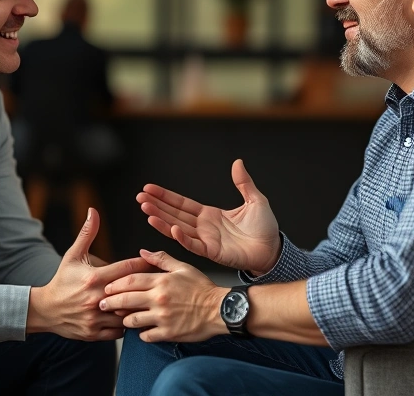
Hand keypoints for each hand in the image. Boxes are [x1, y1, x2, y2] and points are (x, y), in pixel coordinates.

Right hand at [28, 208, 152, 340]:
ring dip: (138, 308)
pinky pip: (119, 331)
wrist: (45, 310)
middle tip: (160, 282)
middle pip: (132, 292)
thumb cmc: (62, 281)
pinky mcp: (94, 333)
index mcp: (94, 278)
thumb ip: (87, 234)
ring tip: (149, 302)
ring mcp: (95, 318)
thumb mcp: (72, 255)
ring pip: (127, 314)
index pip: (128, 269)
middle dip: (147, 287)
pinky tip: (132, 317)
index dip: (145, 264)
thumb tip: (93, 211)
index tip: (155, 262)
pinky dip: (127, 324)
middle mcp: (96, 298)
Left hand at [99, 249, 227, 342]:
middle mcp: (159, 299)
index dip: (115, 285)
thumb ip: (161, 259)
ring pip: (132, 320)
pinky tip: (142, 331)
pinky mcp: (168, 333)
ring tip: (122, 319)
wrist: (220, 309)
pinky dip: (141, 334)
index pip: (130, 281)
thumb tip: (142, 253)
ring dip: (124, 320)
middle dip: (110, 303)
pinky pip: (146, 336)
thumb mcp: (183, 267)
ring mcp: (162, 317)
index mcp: (161, 281)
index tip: (106, 288)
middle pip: (125, 300)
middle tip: (102, 305)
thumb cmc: (202, 288)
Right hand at [138, 159, 280, 273]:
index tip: (149, 189)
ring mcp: (206, 240)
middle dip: (157, 206)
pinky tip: (171, 227)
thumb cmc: (265, 228)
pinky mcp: (212, 252)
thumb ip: (243, 183)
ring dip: (162, 220)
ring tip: (146, 211)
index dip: (166, 196)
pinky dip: (182, 237)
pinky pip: (193, 244)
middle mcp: (203, 227)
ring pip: (178, 229)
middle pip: (174, 214)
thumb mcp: (255, 200)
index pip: (182, 204)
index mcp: (210, 215)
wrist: (274, 250)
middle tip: (139, 198)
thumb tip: (237, 162)